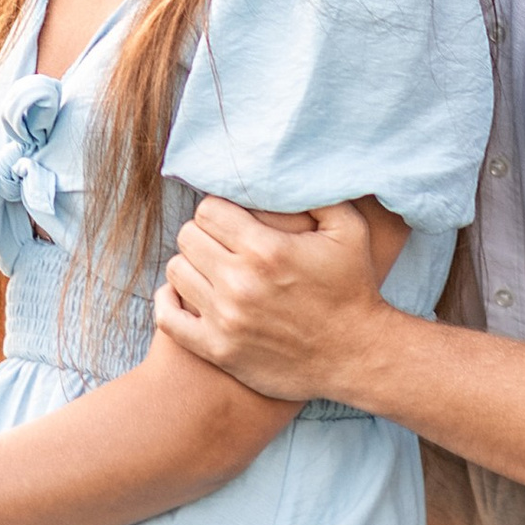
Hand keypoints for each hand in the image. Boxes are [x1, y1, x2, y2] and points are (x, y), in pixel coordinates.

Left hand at [155, 195, 387, 404]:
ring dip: (191, 265)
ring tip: (212, 267)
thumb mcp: (349, 230)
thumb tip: (288, 168)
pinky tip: (186, 295)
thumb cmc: (352, 288)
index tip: (233, 219)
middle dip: (205, 234)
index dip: (220, 210)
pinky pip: (168, 318)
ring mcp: (226, 319)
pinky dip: (170, 302)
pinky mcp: (219, 351)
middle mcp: (240, 283)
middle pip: (188, 237)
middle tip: (223, 243)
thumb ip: (318, 192)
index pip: (208, 210)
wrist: (356, 356)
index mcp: (266, 250)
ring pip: (176, 271)